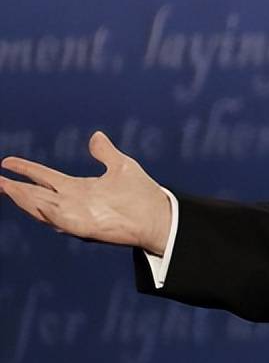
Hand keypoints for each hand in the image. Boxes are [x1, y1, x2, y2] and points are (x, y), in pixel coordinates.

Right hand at [0, 131, 171, 254]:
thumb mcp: (121, 166)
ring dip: (25, 199)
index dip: (26, 170)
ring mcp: (77, 215)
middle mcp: (72, 202)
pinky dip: (50, 213)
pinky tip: (39, 204)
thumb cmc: (141, 194)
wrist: (159, 215)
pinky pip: (63, 220)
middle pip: (36, 194)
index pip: (44, 177)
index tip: (6, 162)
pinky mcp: (86, 227)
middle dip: (15, 188)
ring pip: (42, 207)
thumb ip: (105, 153)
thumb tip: (96, 136)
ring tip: (6, 187)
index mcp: (77, 188)